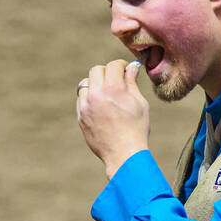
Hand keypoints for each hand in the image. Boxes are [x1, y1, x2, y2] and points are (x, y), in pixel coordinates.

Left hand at [75, 59, 149, 178]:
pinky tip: (100, 107)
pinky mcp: (81, 116)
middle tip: (116, 81)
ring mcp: (86, 106)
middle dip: (107, 73)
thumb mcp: (139, 103)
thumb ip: (132, 83)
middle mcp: (97, 94)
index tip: (126, 71)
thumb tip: (131, 67)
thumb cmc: (136, 129)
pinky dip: (89, 98)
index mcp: (114, 88)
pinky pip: (81, 99)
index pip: (113, 65)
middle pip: (96, 70)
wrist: (124, 154)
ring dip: (96, 85)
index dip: (122, 66)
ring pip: (86, 84)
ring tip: (107, 95)